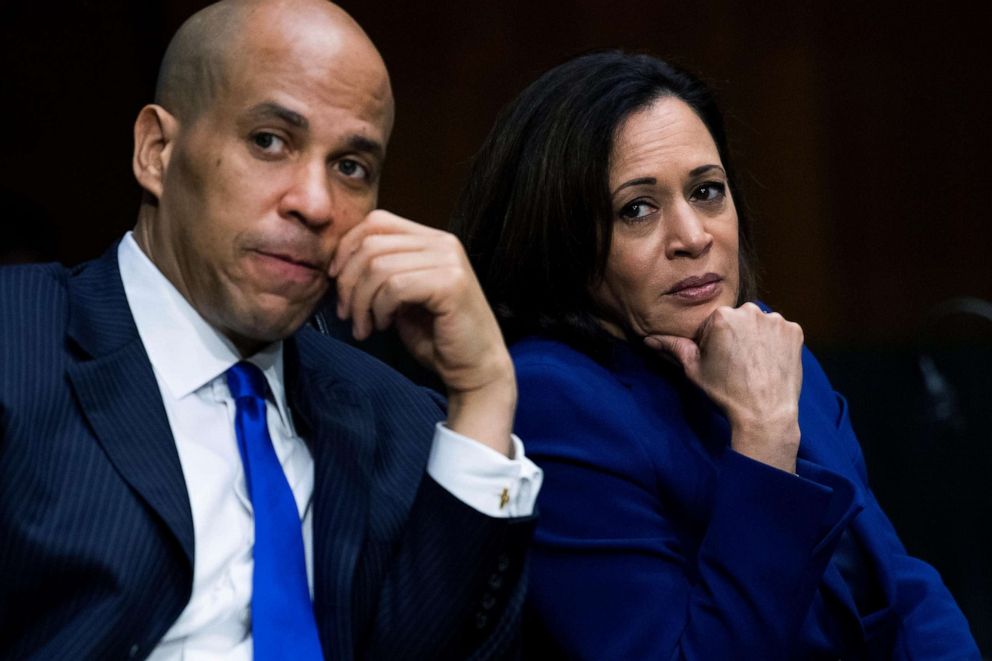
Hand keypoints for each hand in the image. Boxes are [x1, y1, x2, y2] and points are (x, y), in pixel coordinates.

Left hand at [329, 210, 515, 455]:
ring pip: (379, 266)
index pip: (376, 221)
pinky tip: (385, 325)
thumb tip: (338, 265)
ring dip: (362, 302)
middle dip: (349, 282)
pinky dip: (380, 309)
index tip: (336, 280)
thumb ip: (379, 273)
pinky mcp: (451, 283)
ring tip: (366, 326)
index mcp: (431, 240)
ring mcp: (449, 261)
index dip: (347, 248)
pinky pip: (395, 287)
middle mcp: (443, 243)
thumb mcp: (401, 297)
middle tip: (347, 314)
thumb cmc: (437, 337)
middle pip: (372, 243)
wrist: (474, 368)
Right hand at [644, 303, 803, 472]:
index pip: (712, 323)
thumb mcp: (694, 370)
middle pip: (737, 320)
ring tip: (754, 365)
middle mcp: (749, 311)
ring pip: (760, 324)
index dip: (712, 343)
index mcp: (721, 316)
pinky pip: (781, 331)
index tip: (718, 361)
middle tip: (736, 364)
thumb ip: (673, 348)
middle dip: (735, 336)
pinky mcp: (795, 331)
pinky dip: (776, 343)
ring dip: (756, 338)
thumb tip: (649, 339)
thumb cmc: (726, 393)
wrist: (765, 414)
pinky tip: (770, 362)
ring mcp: (776, 321)